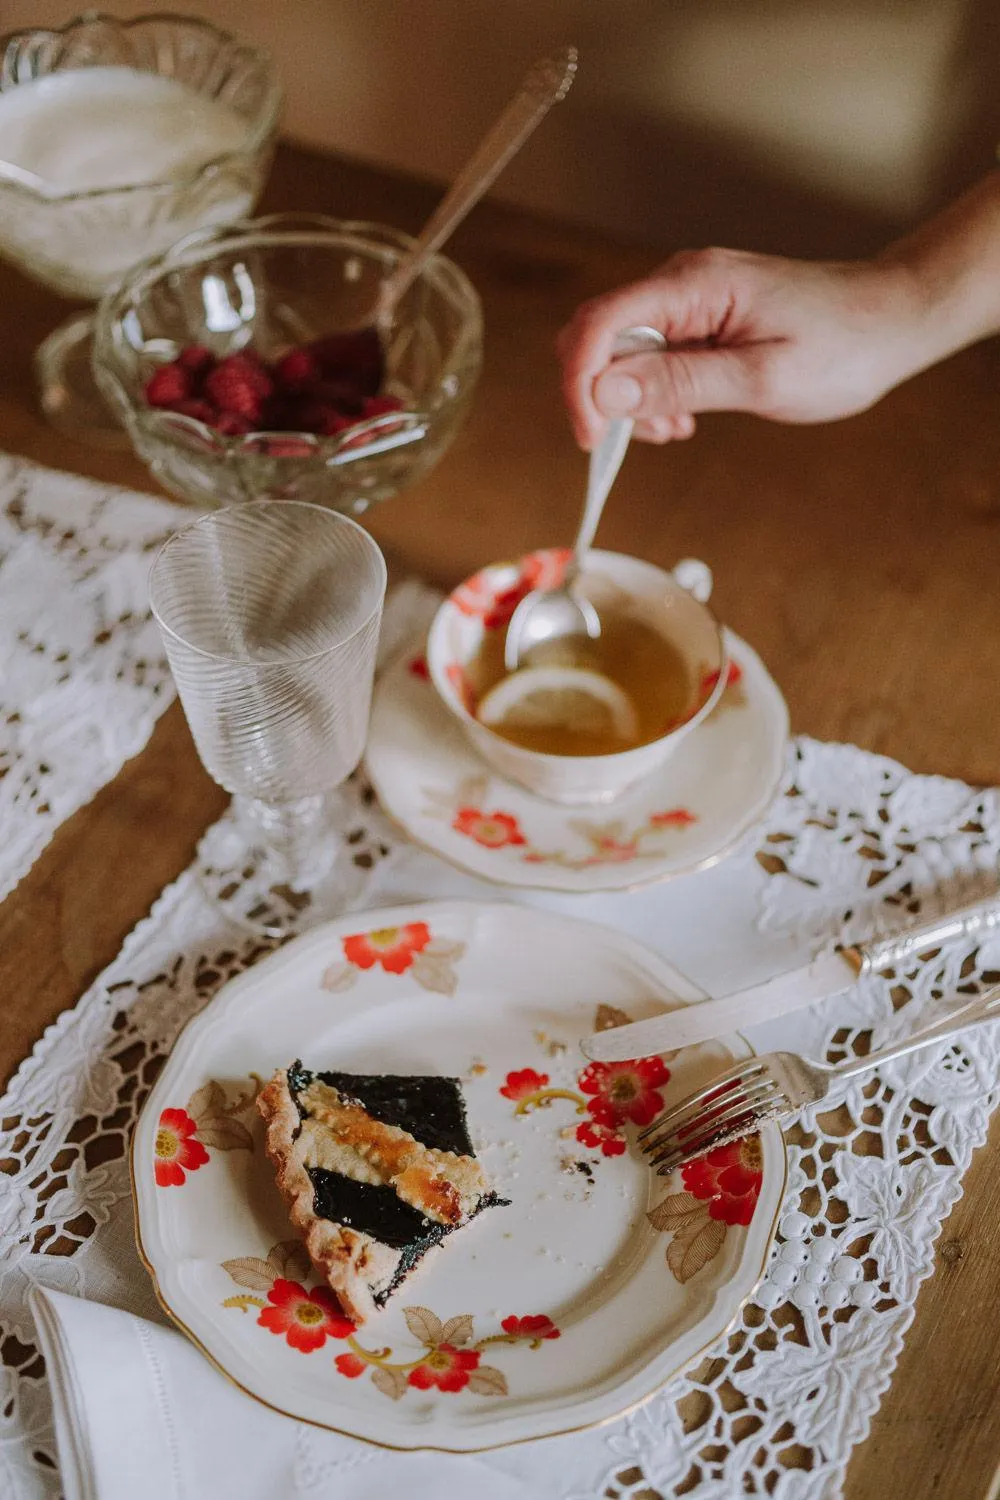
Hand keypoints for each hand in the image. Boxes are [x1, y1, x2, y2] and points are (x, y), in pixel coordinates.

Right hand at [557, 247, 927, 448]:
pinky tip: (685, 417)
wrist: (893, 321)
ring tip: (677, 429)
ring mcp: (691, 300)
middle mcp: (683, 283)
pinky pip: (652, 356)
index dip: (581, 382)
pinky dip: (654, 394)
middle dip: (602, 394)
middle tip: (637, 440)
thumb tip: (607, 391)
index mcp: (695, 284)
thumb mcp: (762, 377)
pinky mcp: (701, 320)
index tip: (593, 437)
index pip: (601, 323)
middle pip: (599, 334)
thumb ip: (681, 383)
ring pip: (622, 351)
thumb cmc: (845, 345)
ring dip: (631, 400)